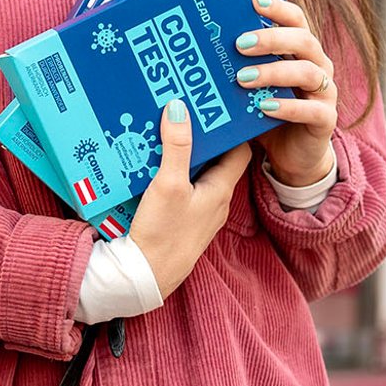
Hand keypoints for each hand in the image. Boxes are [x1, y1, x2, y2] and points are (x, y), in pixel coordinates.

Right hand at [128, 100, 252, 297]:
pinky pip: (183, 190)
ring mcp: (199, 214)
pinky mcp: (182, 222)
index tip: (218, 108)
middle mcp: (216, 201)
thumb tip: (179, 108)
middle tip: (186, 113)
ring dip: (184, 156)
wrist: (146, 277)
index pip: (239, 150)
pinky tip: (153, 166)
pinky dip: (173, 175)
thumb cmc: (164, 233)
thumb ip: (176, 145)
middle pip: (216, 161)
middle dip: (202, 138)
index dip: (231, 129)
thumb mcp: (169, 183)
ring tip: (167, 133)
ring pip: (198, 176)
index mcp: (221, 189)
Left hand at [234, 0, 336, 186]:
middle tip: (239, 44)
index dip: (277, 8)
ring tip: (244, 78)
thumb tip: (197, 45)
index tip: (252, 2)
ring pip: (308, 72)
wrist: (292, 155)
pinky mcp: (325, 120)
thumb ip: (238, 65)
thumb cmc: (267, 112)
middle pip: (304, 40)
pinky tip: (264, 107)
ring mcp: (325, 92)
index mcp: (301, 50)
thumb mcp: (252, 86)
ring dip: (275, 72)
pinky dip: (287, 107)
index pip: (296, 19)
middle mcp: (318, 65)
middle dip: (271, 38)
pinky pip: (311, 111)